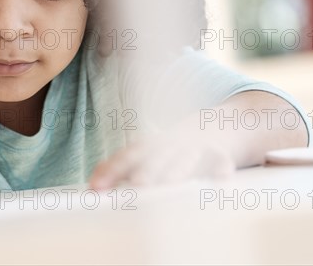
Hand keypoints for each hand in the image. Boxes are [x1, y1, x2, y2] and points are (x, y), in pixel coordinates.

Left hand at [89, 118, 236, 189]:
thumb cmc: (170, 150)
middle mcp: (169, 145)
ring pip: (185, 159)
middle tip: (137, 185)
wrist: (214, 126)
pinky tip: (221, 178)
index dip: (111, 170)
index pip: (126, 157)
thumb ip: (118, 168)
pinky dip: (221, 167)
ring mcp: (194, 148)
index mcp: (148, 146)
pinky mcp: (217, 154)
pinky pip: (220, 159)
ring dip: (177, 171)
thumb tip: (91, 186)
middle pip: (155, 157)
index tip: (96, 187)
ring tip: (170, 184)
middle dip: (146, 171)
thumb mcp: (144, 154)